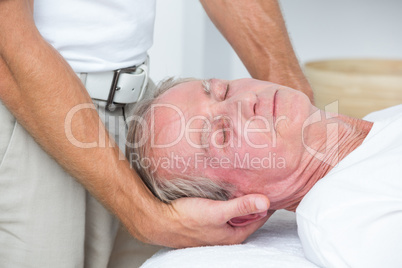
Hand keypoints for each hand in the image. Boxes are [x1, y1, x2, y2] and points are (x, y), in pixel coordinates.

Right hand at [130, 193, 269, 247]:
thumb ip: (241, 206)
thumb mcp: (217, 211)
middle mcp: (226, 235)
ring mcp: (215, 229)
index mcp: (233, 235)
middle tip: (262, 186)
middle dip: (255, 203)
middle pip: (247, 217)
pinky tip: (225, 194)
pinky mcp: (206, 222)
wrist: (160, 221)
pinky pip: (223, 212)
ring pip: (234, 215)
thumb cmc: (186, 219)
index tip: (275, 192)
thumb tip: (266, 202)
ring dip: (240, 203)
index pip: (259, 219)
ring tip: (246, 187)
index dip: (267, 205)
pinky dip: (228, 203)